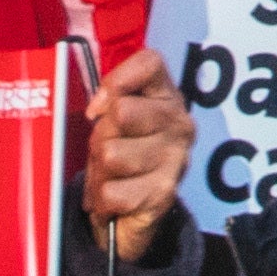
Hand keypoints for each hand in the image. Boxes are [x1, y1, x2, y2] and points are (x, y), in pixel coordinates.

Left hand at [83, 47, 190, 258]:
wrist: (131, 212)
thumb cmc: (119, 154)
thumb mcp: (111, 121)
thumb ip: (107, 103)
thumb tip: (97, 111)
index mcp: (166, 96)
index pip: (149, 63)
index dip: (117, 81)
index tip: (100, 108)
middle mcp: (179, 123)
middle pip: (122, 112)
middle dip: (101, 137)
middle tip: (106, 152)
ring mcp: (176, 159)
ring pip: (112, 155)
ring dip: (99, 172)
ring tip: (111, 177)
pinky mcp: (164, 194)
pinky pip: (112, 191)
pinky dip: (103, 199)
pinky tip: (115, 199)